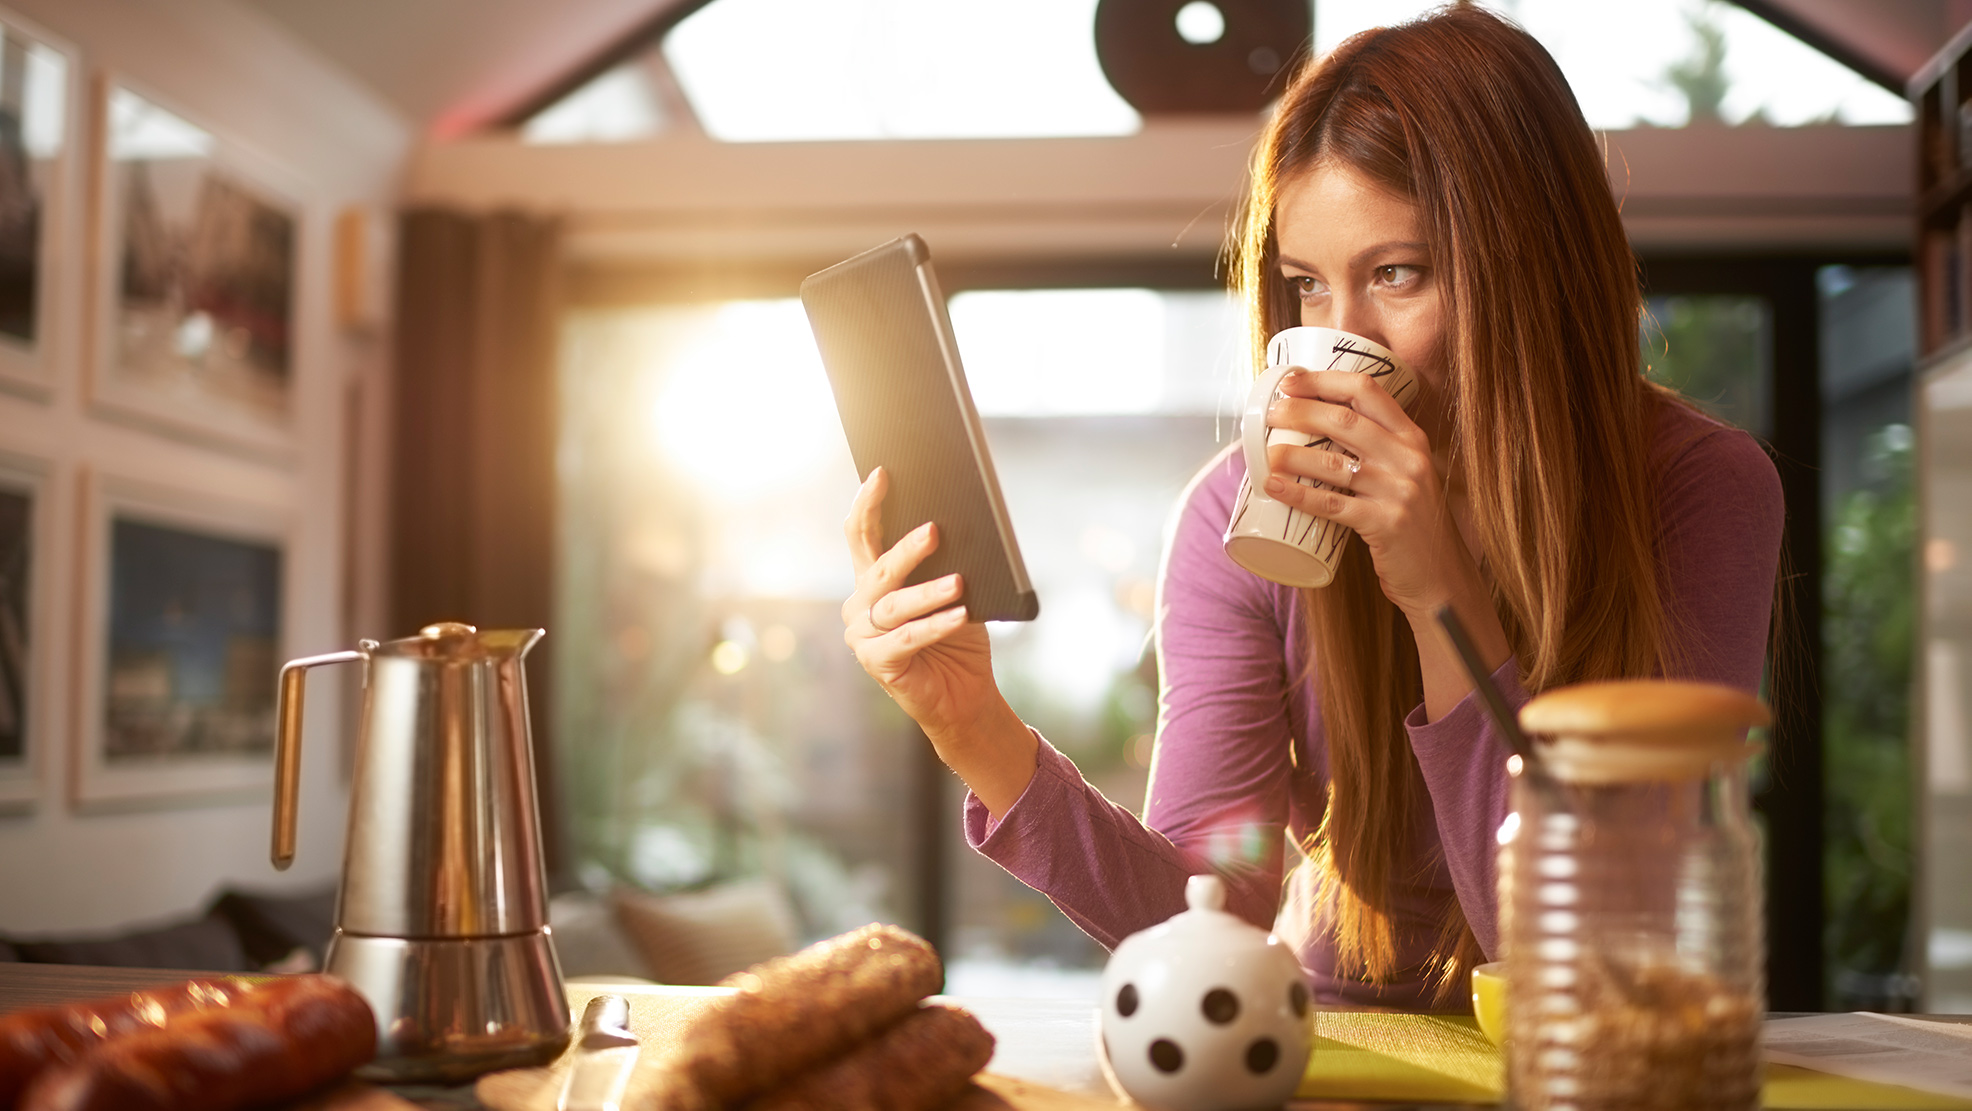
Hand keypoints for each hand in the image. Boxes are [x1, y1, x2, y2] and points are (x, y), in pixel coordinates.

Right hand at [841, 468, 1035, 812]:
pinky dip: (934, 626)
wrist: (963, 695)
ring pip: (894, 605)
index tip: (882, 474)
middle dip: (906, 549)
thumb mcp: (952, 592)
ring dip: (929, 593)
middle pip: (878, 569)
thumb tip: (953, 524)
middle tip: (934, 530)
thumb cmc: (958, 638)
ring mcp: (863, 636)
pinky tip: (958, 615)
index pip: (860, 535)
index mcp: (872, 581)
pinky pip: (907, 639)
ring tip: (959, 583)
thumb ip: (943, 563)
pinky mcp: (877, 663)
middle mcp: (859, 605)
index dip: (868, 504)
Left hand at [1257, 368, 1475, 617]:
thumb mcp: (1405, 475)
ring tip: (1264, 452)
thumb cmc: (1412, 523)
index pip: (1367, 390)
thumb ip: (1375, 449)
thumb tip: (1314, 427)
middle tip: (1269, 415)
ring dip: (1292, 454)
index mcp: (1411, 437)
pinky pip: (1331, 504)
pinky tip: (1272, 487)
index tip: (1289, 381)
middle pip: (1344, 419)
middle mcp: (1408, 457)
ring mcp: (1398, 490)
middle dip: (1300, 411)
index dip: (1324, 380)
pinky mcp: (1385, 524)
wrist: (1441, 576)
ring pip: (1333, 462)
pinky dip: (1297, 494)